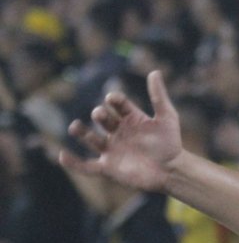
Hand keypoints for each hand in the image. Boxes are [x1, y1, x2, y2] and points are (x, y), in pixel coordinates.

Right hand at [61, 71, 183, 191]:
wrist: (173, 171)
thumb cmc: (171, 144)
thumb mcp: (167, 118)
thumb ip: (159, 97)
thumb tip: (154, 72)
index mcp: (131, 119)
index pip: (118, 104)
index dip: (114, 100)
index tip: (113, 99)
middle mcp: (118, 132)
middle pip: (103, 120)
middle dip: (99, 115)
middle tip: (99, 114)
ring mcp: (112, 149)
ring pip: (91, 139)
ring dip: (81, 133)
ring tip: (75, 127)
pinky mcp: (108, 168)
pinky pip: (86, 166)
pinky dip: (73, 163)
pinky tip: (62, 155)